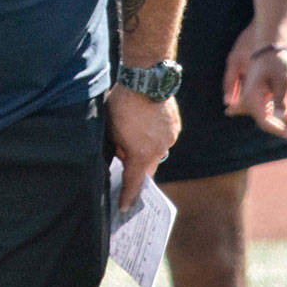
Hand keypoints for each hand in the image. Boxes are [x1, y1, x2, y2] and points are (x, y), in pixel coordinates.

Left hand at [106, 84, 180, 210]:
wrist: (146, 78)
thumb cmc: (122, 104)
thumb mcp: (111, 130)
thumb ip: (118, 148)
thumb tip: (122, 155)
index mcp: (141, 154)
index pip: (133, 183)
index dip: (127, 197)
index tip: (123, 208)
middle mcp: (159, 150)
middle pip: (147, 169)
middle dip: (137, 171)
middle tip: (127, 175)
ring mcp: (170, 138)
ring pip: (156, 152)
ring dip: (146, 150)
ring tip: (134, 138)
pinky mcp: (175, 126)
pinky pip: (163, 138)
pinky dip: (154, 138)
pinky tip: (145, 127)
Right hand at [227, 40, 286, 137]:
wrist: (271, 50)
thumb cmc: (276, 62)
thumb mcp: (281, 79)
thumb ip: (280, 100)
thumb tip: (281, 118)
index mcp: (250, 97)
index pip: (264, 122)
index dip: (279, 130)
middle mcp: (249, 103)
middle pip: (269, 122)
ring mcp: (255, 104)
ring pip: (272, 119)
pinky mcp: (262, 102)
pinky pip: (273, 112)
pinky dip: (285, 109)